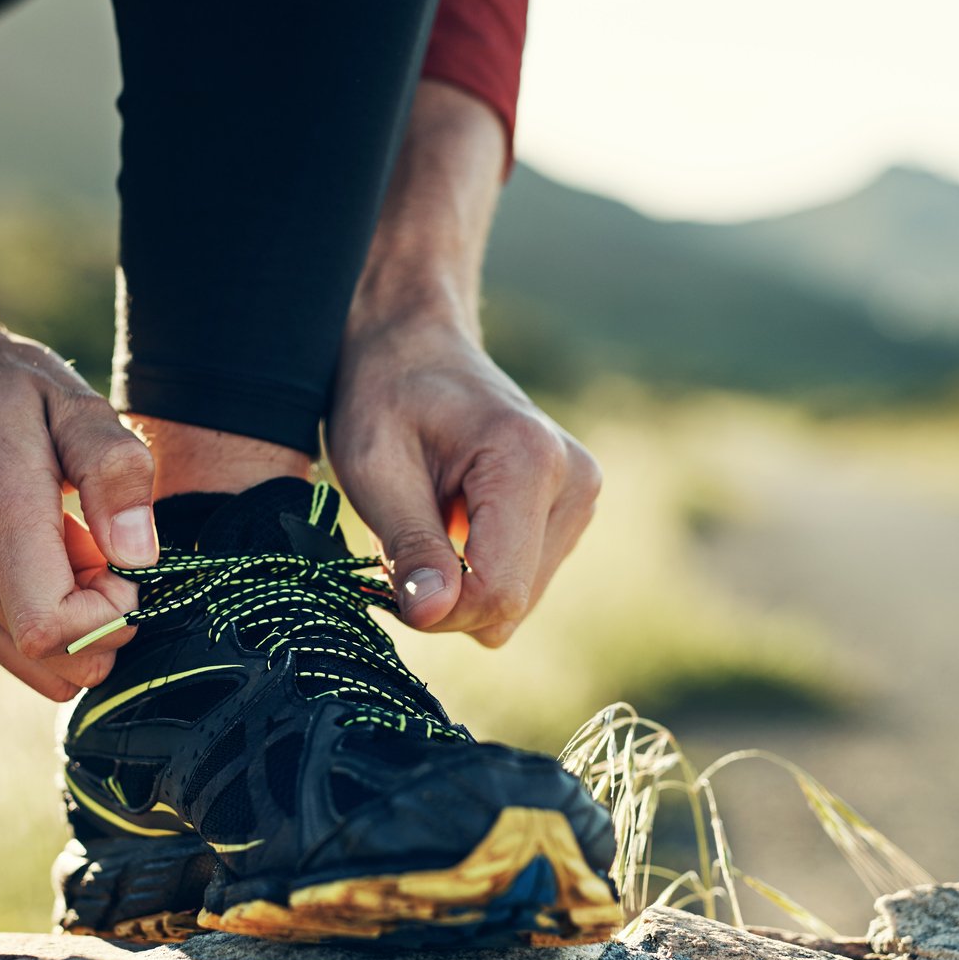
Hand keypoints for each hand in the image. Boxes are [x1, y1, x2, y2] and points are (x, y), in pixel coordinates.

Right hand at [0, 299, 160, 698]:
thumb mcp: (72, 401)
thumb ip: (114, 471)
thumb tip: (139, 557)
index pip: (53, 628)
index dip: (110, 613)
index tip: (121, 560)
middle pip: (58, 664)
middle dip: (102, 623)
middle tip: (98, 550)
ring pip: (41, 670)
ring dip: (75, 625)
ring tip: (67, 549)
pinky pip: (15, 651)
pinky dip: (43, 619)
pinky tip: (37, 556)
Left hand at [325, 79, 597, 645]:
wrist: (413, 343)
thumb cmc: (384, 393)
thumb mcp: (376, 468)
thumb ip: (410, 545)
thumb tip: (432, 616)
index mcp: (529, 461)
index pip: (498, 591)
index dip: (436, 608)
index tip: (387, 580)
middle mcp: (575, 479)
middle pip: (510, 603)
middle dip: (446, 595)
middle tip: (399, 541)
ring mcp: (582, 495)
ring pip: (516, 601)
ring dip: (459, 582)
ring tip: (427, 519)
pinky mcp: (574, 509)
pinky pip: (521, 582)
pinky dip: (476, 568)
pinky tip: (452, 520)